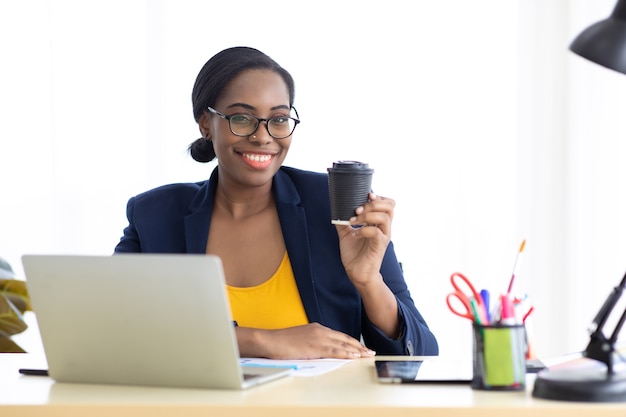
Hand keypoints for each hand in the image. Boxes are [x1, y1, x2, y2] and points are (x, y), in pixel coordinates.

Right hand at [237, 323, 375, 359]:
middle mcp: (320, 331)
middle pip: (345, 339)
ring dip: (357, 350)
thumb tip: (323, 350)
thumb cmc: (282, 342)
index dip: (352, 342)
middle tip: (370, 352)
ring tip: (367, 355)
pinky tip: (354, 356)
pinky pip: (334, 351)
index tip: (361, 347)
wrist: (270, 341)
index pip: (339, 336)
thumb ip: (314, 342)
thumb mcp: (302, 339)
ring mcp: (318, 338)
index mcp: (317, 328)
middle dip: (359, 346)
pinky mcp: (315, 347)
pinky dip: (346, 353)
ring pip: (342, 345)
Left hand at [336, 193, 394, 286]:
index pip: (388, 204)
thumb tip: (335, 210)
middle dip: (372, 204)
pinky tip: (355, 234)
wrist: (357, 273)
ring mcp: (383, 237)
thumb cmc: (355, 254)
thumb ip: (343, 222)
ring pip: (384, 217)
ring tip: (353, 220)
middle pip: (389, 207)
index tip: (366, 196)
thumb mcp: (346, 234)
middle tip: (357, 209)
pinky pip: (376, 232)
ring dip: (366, 215)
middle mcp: (384, 228)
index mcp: (378, 223)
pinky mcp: (379, 246)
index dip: (379, 197)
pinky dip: (363, 230)